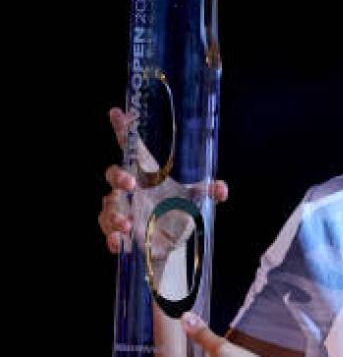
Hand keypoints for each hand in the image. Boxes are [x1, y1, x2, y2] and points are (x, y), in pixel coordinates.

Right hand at [99, 107, 228, 253]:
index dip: (123, 129)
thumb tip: (221, 190)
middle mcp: (128, 187)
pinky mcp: (118, 229)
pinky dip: (112, 238)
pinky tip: (117, 244)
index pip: (131, 147)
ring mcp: (120, 207)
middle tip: (131, 185)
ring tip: (127, 225)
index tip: (117, 112)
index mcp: (145, 172)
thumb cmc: (175, 205)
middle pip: (114, 175)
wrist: (168, 235)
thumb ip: (207, 191)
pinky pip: (108, 231)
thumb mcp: (193, 196)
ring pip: (109, 206)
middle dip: (119, 178)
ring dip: (115, 215)